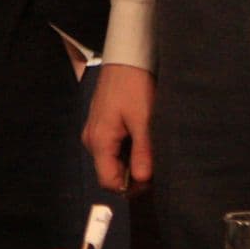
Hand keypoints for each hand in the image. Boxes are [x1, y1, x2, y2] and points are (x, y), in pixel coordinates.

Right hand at [82, 63, 154, 193]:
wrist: (126, 60)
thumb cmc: (134, 88)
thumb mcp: (144, 120)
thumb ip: (143, 151)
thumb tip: (144, 180)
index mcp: (99, 141)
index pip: (108, 181)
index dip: (131, 188)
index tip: (154, 182)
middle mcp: (91, 140)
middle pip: (110, 172)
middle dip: (133, 175)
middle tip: (158, 165)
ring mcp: (94, 132)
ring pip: (112, 161)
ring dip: (132, 162)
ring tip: (152, 149)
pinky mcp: (101, 125)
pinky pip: (113, 148)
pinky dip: (128, 150)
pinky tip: (143, 138)